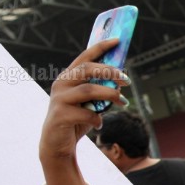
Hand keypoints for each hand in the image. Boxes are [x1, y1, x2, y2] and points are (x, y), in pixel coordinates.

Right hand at [39, 39, 129, 162]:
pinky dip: (97, 119)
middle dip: (111, 72)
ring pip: (89, 90)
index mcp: (68, 77)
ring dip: (111, 95)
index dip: (100, 47)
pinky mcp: (60, 115)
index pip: (85, 56)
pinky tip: (99, 124)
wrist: (57, 145)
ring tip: (123, 102)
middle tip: (127, 80)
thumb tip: (120, 80)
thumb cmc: (76, 120)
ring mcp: (59, 99)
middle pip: (88, 69)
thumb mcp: (89, 102)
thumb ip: (99, 90)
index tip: (117, 40)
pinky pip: (86, 114)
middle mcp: (61, 84)